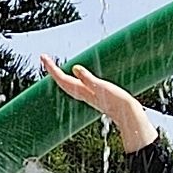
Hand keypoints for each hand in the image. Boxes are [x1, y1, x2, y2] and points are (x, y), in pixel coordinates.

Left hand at [42, 54, 157, 150]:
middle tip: (44, 58)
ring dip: (59, 74)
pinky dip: (69, 79)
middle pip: (61, 81)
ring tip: (53, 66)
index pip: (62, 78)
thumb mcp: (102, 87)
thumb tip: (75, 68)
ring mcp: (87, 95)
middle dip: (52, 70)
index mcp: (82, 91)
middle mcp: (82, 93)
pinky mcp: (93, 95)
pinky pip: (75, 86)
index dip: (52, 68)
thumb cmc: (117, 101)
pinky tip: (73, 76)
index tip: (44, 57)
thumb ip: (88, 78)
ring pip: (67, 84)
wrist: (128, 114)